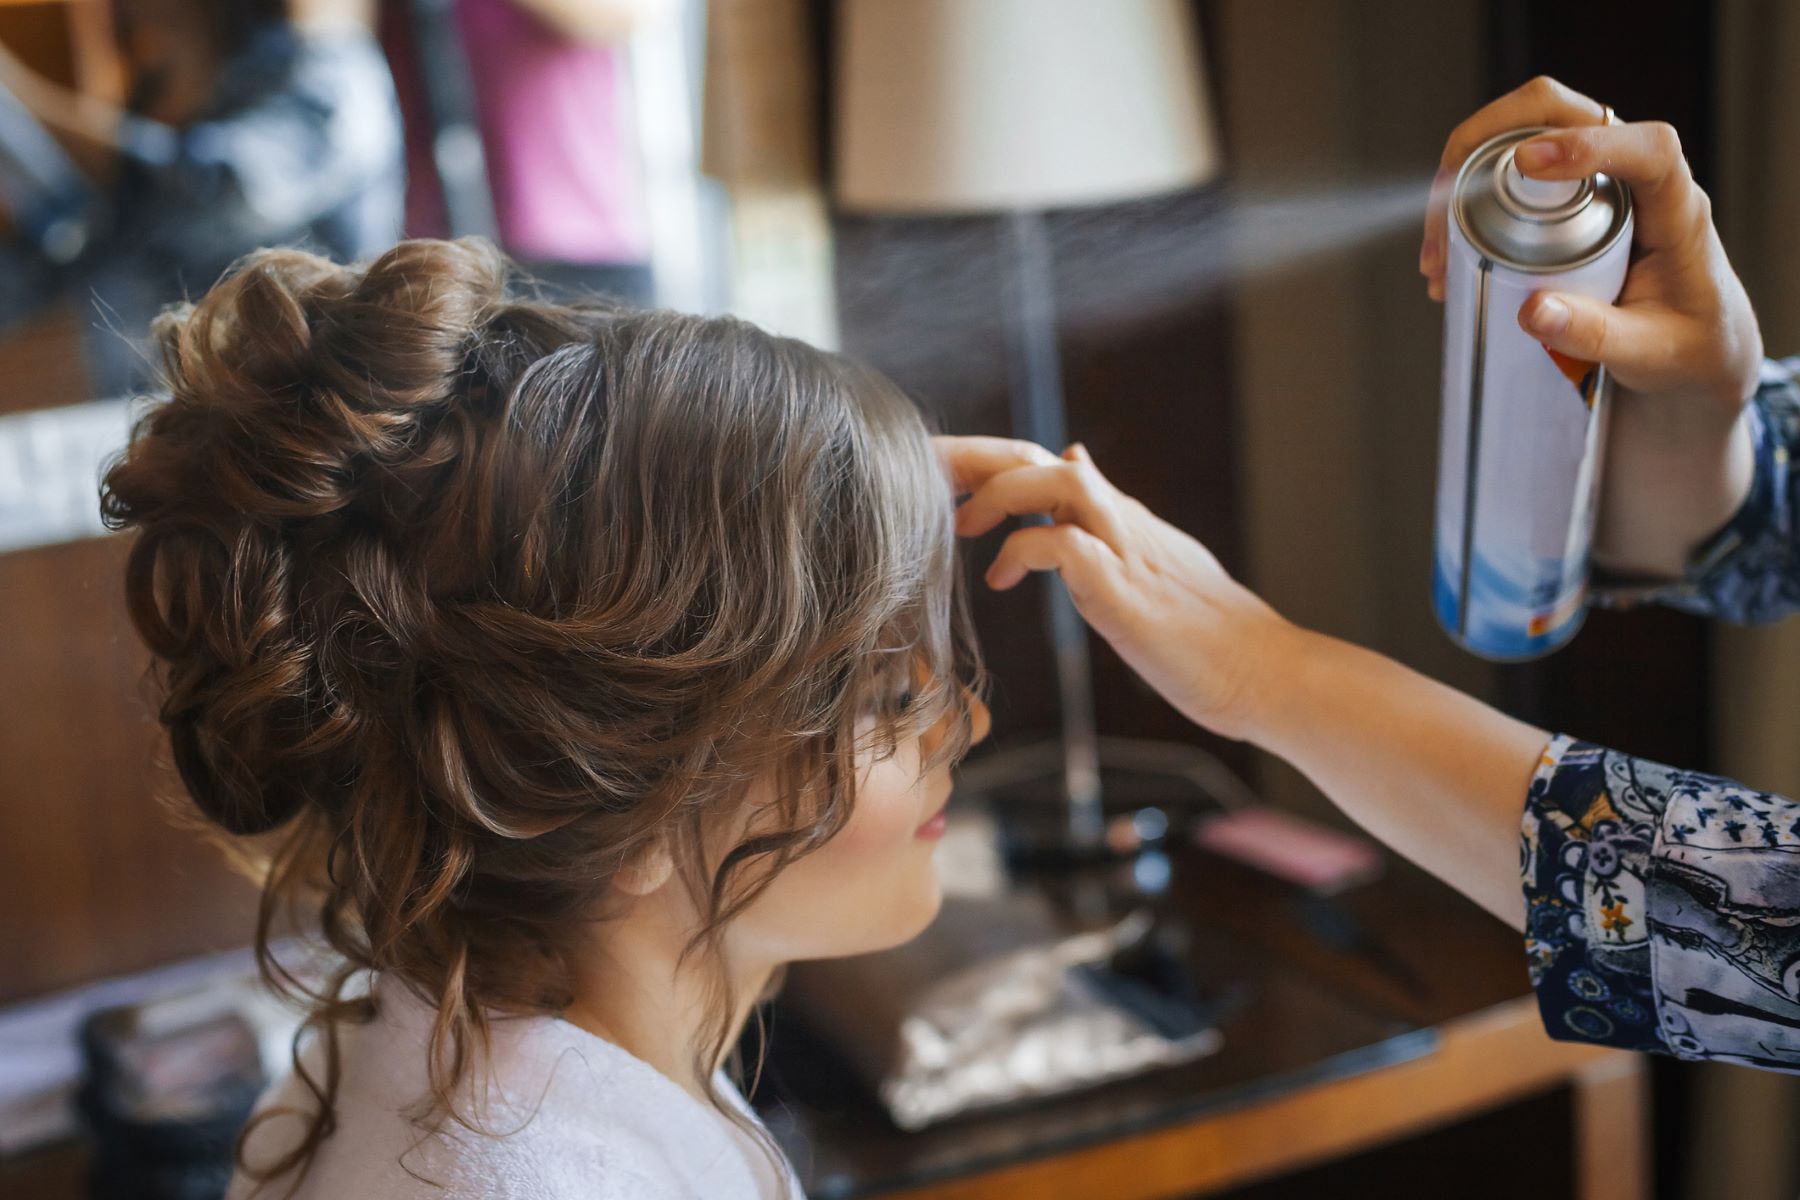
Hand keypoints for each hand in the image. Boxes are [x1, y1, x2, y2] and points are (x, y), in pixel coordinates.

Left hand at [936, 435, 1297, 741]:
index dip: (988, 464)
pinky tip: (1001, 579)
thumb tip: (1073, 459)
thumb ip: (1104, 517)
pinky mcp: (1126, 590)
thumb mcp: (1147, 558)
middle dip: (977, 462)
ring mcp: (1127, 550)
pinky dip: (1023, 550)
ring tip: (962, 526)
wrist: (1264, 672)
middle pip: (1039, 458)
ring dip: (999, 493)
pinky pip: (1064, 546)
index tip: (942, 483)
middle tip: (930, 489)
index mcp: (1122, 517)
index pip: (1044, 464)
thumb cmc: (1206, 634)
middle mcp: (1123, 520)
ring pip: (1056, 481)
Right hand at [1420, 76, 1760, 423]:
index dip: (1586, 143)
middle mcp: (1633, 176)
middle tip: (1444, 200)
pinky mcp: (1565, 201)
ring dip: (1467, 174)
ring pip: (1524, 136)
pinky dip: (1468, 201)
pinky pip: (1510, 175)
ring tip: (1438, 251)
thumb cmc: (1689, 347)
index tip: (1528, 164)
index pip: (1646, 146)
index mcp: (1675, 206)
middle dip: (1490, 138)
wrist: (1695, 352)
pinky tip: (1448, 258)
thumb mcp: (1650, 352)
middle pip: (1562, 112)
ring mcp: (1595, 182)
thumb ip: (1596, 333)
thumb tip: (1531, 310)